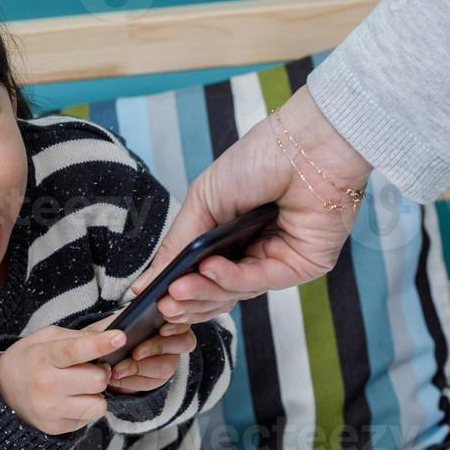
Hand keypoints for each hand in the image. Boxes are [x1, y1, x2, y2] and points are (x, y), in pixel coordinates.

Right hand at [0, 325, 125, 434]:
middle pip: (97, 380)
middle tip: (89, 368)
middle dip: (100, 372)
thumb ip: (76, 337)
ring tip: (80, 387)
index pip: (74, 350)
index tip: (119, 337)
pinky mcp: (56, 427)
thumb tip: (109, 338)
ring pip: (99, 404)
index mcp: (43, 357)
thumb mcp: (45, 338)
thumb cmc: (28, 359)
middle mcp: (46, 386)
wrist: (0, 391)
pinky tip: (70, 400)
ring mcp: (50, 410)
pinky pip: (89, 419)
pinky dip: (85, 407)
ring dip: (96, 394)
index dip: (99, 344)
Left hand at [79, 310, 196, 393]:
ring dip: (140, 369)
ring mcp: (169, 359)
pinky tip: (117, 378)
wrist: (100, 355)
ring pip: (167, 366)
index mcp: (165, 318)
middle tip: (135, 354)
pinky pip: (153, 382)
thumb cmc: (109, 334)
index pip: (182, 320)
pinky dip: (133, 381)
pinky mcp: (159, 377)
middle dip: (156, 348)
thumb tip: (123, 330)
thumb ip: (120, 323)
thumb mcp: (111, 324)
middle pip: (183, 343)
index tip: (162, 330)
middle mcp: (173, 338)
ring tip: (117, 370)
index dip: (176, 326)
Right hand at [128, 86, 372, 320]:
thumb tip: (145, 284)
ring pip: (236, 292)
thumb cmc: (256, 161)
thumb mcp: (202, 201)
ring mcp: (279, 262)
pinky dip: (232, 279)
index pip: (201, 277)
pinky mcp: (303, 266)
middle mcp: (255, 254)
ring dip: (204, 292)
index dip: (176, 290)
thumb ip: (176, 245)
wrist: (303, 144)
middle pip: (216, 292)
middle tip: (163, 304)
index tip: (149, 298)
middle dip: (188, 301)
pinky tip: (210, 269)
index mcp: (230, 240)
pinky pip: (261, 281)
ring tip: (176, 290)